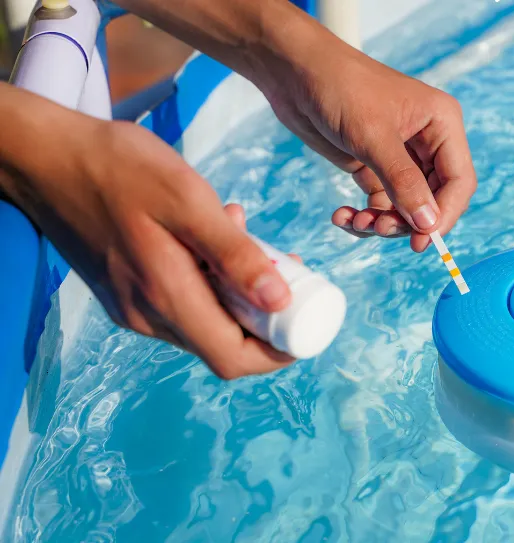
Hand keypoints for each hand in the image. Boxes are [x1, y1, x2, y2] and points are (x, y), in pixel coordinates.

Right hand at [0, 93, 296, 378]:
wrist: (45, 157)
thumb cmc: (118, 168)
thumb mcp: (187, 201)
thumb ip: (233, 255)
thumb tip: (280, 300)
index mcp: (166, 298)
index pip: (233, 358)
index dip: (277, 352)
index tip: (304, 321)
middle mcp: (148, 317)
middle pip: (222, 344)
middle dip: (264, 316)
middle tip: (285, 268)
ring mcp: (133, 308)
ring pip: (203, 321)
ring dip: (236, 292)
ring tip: (246, 237)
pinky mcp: (124, 293)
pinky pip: (180, 301)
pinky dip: (208, 280)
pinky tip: (211, 236)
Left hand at [108, 0, 476, 251]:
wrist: (282, 63)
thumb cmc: (331, 81)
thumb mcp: (368, 135)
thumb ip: (402, 182)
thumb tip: (427, 228)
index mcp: (440, 123)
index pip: (460, 183)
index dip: (444, 218)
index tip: (418, 242)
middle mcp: (424, 139)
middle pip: (435, 201)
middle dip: (406, 223)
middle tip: (375, 231)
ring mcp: (397, 153)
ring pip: (406, 209)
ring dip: (382, 224)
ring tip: (353, 223)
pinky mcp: (370, 163)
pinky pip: (380, 205)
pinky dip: (366, 218)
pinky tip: (344, 214)